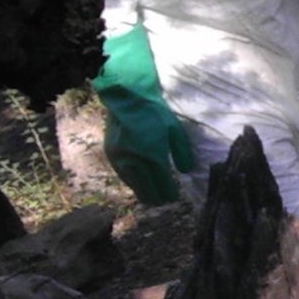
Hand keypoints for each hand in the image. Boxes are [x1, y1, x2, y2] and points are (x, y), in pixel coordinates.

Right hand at [93, 26, 194, 204]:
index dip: (168, 194)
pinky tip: (137, 184)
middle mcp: (135, 161)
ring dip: (143, 192)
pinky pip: (123, 176)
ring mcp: (121, 159)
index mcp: (153, 156)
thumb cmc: (154, 111)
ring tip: (151, 198)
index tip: (174, 198)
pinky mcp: (111, 155)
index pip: (162, 184)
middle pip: (146, 189)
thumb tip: (186, 171)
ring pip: (133, 185)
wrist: (127, 96)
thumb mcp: (174, 129)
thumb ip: (182, 152)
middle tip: (164, 202)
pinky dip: (132, 183)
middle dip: (156, 198)